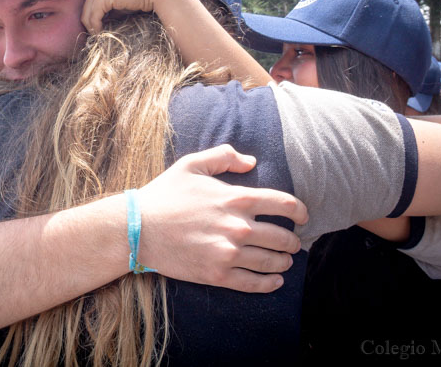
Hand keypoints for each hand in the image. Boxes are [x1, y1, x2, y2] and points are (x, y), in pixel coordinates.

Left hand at [82, 0, 182, 33]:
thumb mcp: (117, 1)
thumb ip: (104, 8)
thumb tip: (93, 26)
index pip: (86, 5)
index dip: (93, 19)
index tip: (103, 28)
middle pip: (84, 11)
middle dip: (92, 25)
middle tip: (102, 35)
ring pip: (86, 16)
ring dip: (94, 29)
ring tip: (104, 35)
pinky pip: (93, 18)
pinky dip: (97, 28)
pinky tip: (105, 32)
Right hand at [137, 144, 307, 292]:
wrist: (138, 228)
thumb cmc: (164, 194)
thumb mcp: (192, 164)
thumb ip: (224, 156)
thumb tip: (251, 162)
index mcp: (236, 198)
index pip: (284, 204)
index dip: (300, 210)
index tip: (303, 216)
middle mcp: (238, 227)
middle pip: (282, 236)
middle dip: (293, 239)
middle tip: (294, 242)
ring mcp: (229, 253)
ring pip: (272, 261)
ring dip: (285, 261)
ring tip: (286, 260)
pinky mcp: (218, 275)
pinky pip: (254, 283)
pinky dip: (270, 284)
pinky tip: (276, 281)